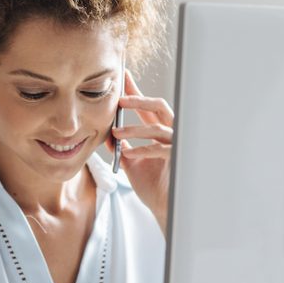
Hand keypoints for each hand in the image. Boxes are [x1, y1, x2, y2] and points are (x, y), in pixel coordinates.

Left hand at [108, 71, 173, 232]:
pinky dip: (142, 150)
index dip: (135, 90)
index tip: (123, 76)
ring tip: (116, 133)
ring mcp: (175, 146)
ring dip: (134, 129)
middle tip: (120, 100)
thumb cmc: (151, 184)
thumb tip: (106, 134)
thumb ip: (121, 146)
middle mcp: (169, 134)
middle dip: (139, 100)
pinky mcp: (176, 160)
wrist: (162, 206)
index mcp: (158, 132)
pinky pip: (159, 149)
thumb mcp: (131, 162)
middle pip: (159, 106)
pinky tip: (127, 153)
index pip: (147, 106)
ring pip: (157, 128)